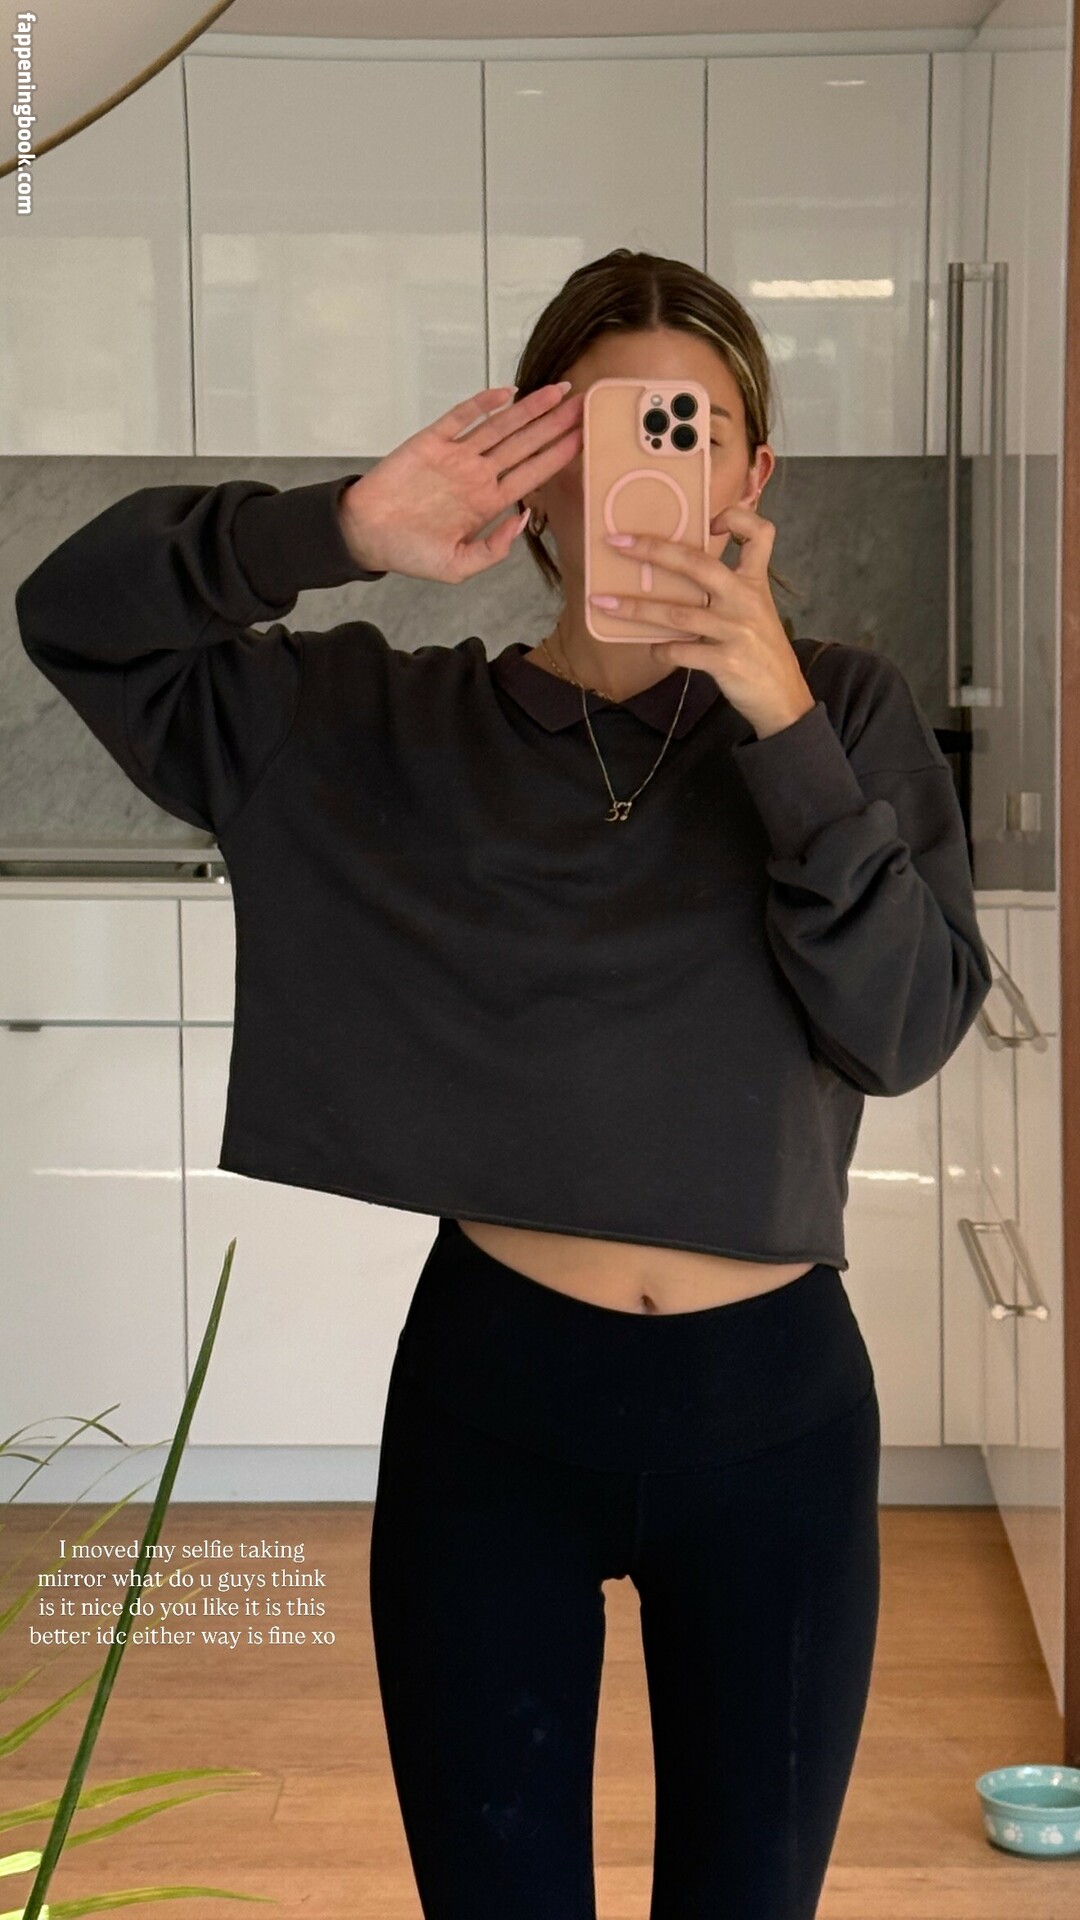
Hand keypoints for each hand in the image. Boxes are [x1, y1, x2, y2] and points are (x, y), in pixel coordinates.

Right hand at [337, 381, 583, 583]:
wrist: (367, 534)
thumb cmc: (410, 553)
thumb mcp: (458, 566)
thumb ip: (494, 548)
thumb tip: (524, 520)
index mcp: (488, 502)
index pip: (533, 473)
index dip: (559, 455)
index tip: (584, 438)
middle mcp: (478, 474)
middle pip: (525, 443)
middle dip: (555, 424)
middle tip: (584, 403)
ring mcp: (457, 455)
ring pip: (501, 426)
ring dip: (530, 409)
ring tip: (558, 391)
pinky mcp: (432, 441)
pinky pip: (461, 417)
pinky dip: (483, 404)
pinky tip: (509, 393)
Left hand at [588, 505, 814, 738]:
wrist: (782, 697)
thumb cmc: (760, 650)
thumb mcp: (756, 611)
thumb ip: (728, 588)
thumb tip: (676, 572)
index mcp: (754, 582)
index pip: (760, 533)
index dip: (737, 518)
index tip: (709, 521)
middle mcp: (746, 600)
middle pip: (697, 564)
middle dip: (654, 550)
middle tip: (617, 542)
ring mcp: (735, 630)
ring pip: (676, 613)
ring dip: (636, 608)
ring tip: (603, 603)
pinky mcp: (726, 661)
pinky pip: (681, 651)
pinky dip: (660, 650)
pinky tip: (651, 649)